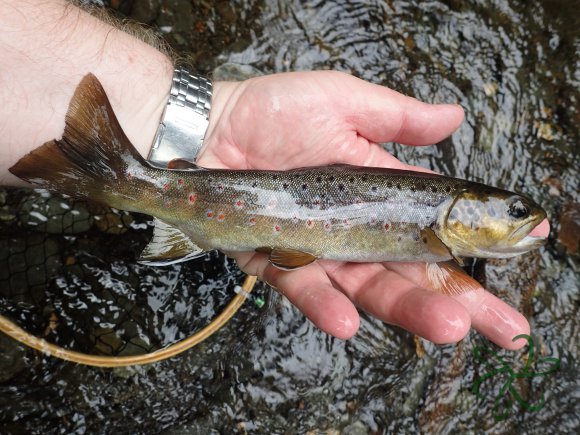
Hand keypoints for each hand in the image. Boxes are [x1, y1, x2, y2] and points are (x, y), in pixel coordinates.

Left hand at [200, 71, 531, 348]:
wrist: (206, 130)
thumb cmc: (272, 110)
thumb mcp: (343, 102)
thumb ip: (397, 118)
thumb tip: (453, 115)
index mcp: (378, 191)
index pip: (434, 224)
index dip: (474, 243)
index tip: (520, 255)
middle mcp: (354, 227)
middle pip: (411, 269)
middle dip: (459, 299)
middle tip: (505, 328)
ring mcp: (318, 247)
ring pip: (367, 286)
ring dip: (405, 309)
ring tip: (447, 326)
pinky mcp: (277, 259)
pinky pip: (304, 285)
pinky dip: (324, 302)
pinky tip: (349, 319)